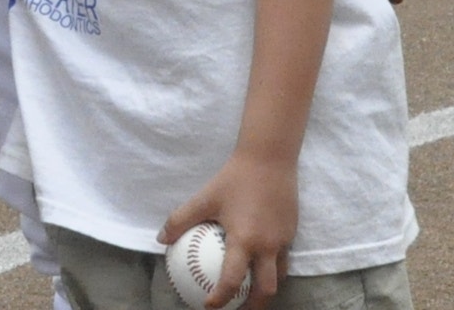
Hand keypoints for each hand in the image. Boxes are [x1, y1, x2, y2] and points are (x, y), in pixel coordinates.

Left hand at [163, 150, 296, 308]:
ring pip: (280, 276)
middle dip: (254, 306)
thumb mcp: (204, 198)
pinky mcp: (292, 232)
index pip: (233, 280)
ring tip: (252, 293)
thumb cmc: (234, 179)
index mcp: (244, 240)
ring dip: (266, 288)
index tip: (210, 306)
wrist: (269, 159)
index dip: (221, 298)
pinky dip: (273, 267)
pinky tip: (261, 263)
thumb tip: (161, 239)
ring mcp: (283, 241)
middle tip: (238, 309)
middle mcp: (267, 246)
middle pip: (266, 290)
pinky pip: (284, 258)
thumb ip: (181, 219)